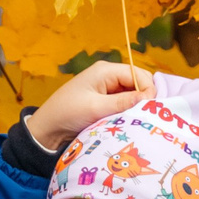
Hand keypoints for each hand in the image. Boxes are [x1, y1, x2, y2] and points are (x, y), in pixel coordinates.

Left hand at [25, 62, 153, 151]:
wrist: (48, 128)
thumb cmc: (68, 113)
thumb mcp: (97, 108)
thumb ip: (124, 102)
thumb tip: (150, 99)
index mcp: (105, 71)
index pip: (138, 74)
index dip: (148, 90)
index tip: (150, 110)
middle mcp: (108, 75)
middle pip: (138, 82)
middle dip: (144, 98)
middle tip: (146, 116)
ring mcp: (107, 88)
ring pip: (133, 94)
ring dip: (136, 106)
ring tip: (137, 120)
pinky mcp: (105, 100)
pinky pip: (125, 102)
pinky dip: (128, 111)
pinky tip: (129, 121)